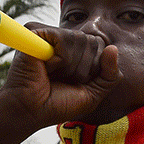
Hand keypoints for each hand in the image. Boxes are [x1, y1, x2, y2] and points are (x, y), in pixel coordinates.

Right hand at [0, 23, 121, 130]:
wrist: (29, 112)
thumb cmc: (56, 104)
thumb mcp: (92, 94)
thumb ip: (109, 75)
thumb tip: (113, 49)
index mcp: (75, 50)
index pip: (101, 46)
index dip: (93, 69)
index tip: (74, 82)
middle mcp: (63, 38)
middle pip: (94, 42)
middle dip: (83, 69)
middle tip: (61, 79)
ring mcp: (49, 34)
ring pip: (81, 39)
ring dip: (70, 66)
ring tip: (52, 74)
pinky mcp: (36, 31)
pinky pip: (65, 38)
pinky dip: (60, 59)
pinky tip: (46, 67)